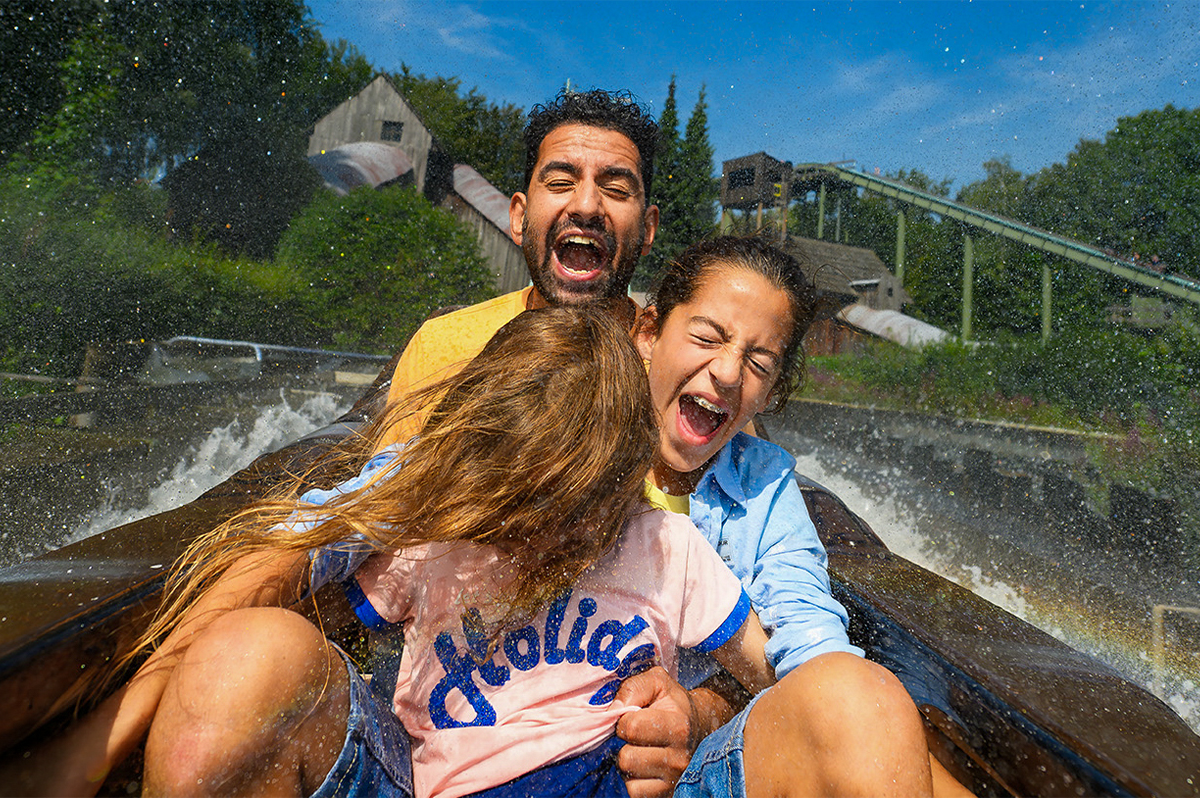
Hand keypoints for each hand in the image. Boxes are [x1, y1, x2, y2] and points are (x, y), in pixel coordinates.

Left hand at [614, 666, 698, 797]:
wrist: (700, 728)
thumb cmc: (673, 704)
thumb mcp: (658, 683)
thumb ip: (634, 687)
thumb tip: (613, 709)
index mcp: (679, 727)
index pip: (631, 728)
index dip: (624, 719)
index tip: (632, 716)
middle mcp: (679, 759)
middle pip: (626, 758)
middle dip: (624, 743)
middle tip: (636, 735)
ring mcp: (674, 780)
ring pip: (628, 777)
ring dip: (628, 762)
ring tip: (641, 749)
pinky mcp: (667, 795)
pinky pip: (635, 793)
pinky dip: (633, 781)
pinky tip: (644, 767)